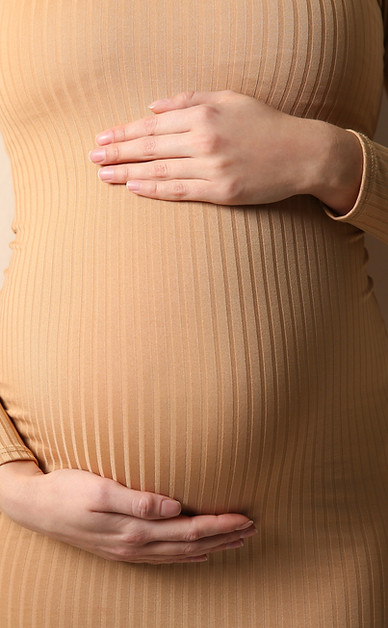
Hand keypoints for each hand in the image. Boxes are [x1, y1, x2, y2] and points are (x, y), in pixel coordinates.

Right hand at [0, 461, 255, 563]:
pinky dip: (186, 555)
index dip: (219, 525)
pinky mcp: (121, 548)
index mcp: (134, 529)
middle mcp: (135, 544)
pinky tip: (197, 553)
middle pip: (190, 543)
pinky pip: (163, 558)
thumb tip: (174, 506)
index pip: (189, 529)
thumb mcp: (99, 490)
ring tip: (235, 541)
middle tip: (252, 528)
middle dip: (223, 536)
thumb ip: (138, 500)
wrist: (36, 507)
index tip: (245, 517)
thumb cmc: (68, 490)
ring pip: (179, 553)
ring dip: (210, 547)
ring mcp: (128, 550)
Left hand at [89, 89, 361, 212]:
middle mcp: (204, 139)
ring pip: (160, 170)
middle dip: (117, 152)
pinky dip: (154, 190)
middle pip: (150, 146)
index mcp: (204, 114)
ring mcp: (212, 167)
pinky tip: (134, 188)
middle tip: (93, 157)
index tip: (102, 137)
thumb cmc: (266, 124)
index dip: (124, 132)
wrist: (303, 153)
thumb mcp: (229, 99)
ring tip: (103, 175)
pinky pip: (180, 191)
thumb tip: (154, 106)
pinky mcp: (222, 190)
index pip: (153, 125)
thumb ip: (189, 100)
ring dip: (128, 172)